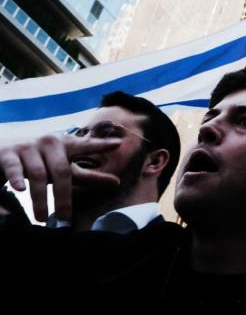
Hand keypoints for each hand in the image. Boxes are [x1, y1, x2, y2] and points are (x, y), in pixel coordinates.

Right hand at [0, 134, 122, 221]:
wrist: (4, 152)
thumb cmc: (43, 161)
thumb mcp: (65, 167)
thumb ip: (88, 176)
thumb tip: (117, 183)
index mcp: (66, 144)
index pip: (85, 145)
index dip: (100, 145)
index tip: (118, 144)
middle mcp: (49, 143)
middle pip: (61, 171)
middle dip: (64, 196)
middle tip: (65, 217)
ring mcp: (28, 147)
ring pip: (38, 174)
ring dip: (40, 198)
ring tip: (42, 217)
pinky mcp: (8, 154)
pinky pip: (14, 168)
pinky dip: (17, 178)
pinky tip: (20, 189)